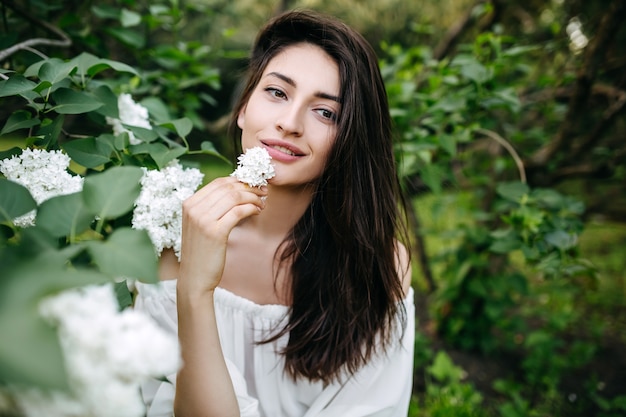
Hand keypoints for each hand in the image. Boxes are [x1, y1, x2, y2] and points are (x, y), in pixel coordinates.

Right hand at [178, 176, 266, 294]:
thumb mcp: (201, 224)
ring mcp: (202, 220)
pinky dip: (251, 209)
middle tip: (263, 192)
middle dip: (249, 187)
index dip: (239, 181)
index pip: (218, 183)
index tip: (253, 184)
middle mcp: (194, 209)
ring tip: (262, 203)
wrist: (194, 277)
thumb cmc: (202, 251)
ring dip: (253, 198)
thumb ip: (212, 208)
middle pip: (228, 188)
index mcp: (189, 203)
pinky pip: (238, 212)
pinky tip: (257, 212)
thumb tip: (237, 191)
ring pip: (235, 197)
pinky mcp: (215, 232)